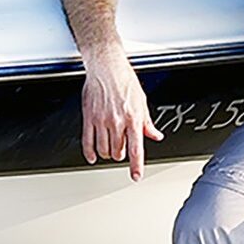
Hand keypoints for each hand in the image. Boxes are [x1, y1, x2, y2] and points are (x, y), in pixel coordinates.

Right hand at [80, 49, 163, 180]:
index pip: (135, 149)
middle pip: (118, 152)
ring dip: (107, 153)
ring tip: (110, 149)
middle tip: (122, 148)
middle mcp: (117, 122)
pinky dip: (90, 152)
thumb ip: (148, 122)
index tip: (135, 176)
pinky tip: (93, 156)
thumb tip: (155, 135)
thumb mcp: (142, 102)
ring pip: (103, 150)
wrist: (106, 67)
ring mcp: (101, 121)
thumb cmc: (125, 81)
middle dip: (121, 154)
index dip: (136, 166)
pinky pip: (87, 141)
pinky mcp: (89, 117)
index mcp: (133, 118)